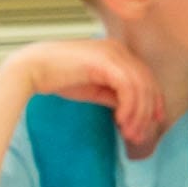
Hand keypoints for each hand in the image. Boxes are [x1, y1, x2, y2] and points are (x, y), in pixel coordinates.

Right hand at [5, 39, 163, 153]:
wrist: (32, 68)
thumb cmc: (59, 78)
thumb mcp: (94, 89)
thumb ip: (114, 95)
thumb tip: (132, 112)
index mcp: (118, 52)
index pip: (147, 78)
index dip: (155, 101)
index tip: (155, 123)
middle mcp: (119, 49)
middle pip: (147, 83)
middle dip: (147, 113)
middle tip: (138, 137)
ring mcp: (113, 53)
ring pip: (140, 87)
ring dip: (138, 114)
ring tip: (128, 134)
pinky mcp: (105, 61)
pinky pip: (128, 87)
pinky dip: (128, 107)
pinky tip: (119, 121)